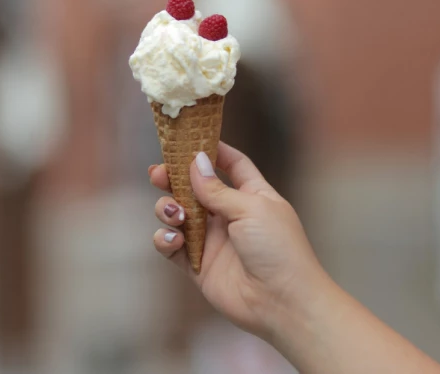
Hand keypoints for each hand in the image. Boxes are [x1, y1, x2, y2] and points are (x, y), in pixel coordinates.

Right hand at [149, 141, 325, 340]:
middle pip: (195, 188)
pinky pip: (172, 247)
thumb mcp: (251, 209)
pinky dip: (165, 240)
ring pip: (178, 215)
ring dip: (168, 209)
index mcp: (252, 195)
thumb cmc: (278, 249)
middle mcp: (230, 215)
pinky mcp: (198, 265)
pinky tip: (173, 240)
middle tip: (157, 174)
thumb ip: (218, 189)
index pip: (232, 164)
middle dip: (174, 178)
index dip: (212, 150)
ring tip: (175, 215)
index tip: (189, 137)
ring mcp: (212, 240)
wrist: (282, 302)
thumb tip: (195, 162)